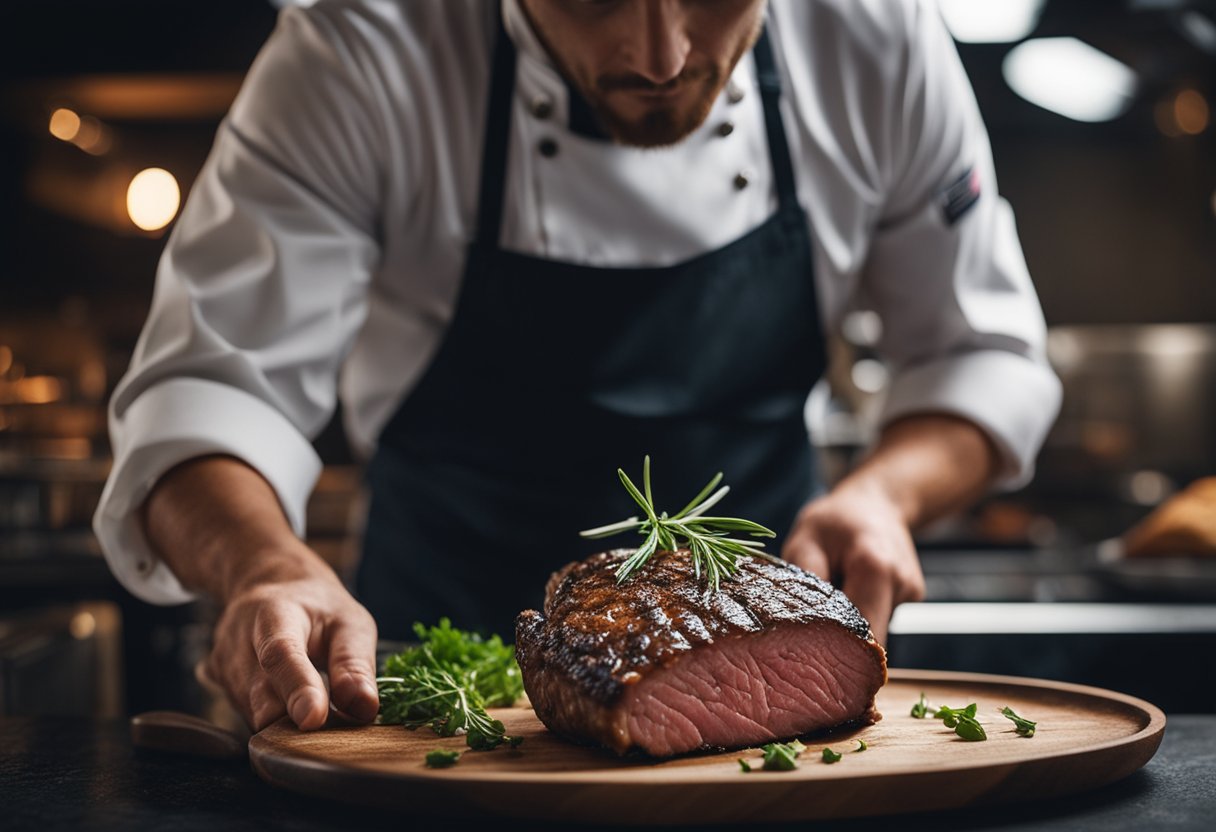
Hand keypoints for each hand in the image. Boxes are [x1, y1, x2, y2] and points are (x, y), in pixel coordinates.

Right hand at [206, 560, 379, 731]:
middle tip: (333, 726)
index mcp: (273, 612)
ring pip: (254, 714)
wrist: (270, 588)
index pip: (280, 654)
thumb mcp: (349, 621)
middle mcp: (236, 639)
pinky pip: (249, 717)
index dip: (298, 688)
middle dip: (295, 720)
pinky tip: (293, 703)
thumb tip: (363, 708)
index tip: (314, 718)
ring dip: (288, 722)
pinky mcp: (220, 686)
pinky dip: (276, 721)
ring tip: (317, 703)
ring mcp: (222, 665)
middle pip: (260, 695)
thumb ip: (355, 664)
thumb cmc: (317, 608)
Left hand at [781, 479, 924, 644]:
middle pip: (871, 640)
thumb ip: (805, 584)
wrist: (877, 501)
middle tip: (812, 639)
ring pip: (874, 628)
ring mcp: (910, 591)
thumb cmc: (835, 520)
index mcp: (875, 568)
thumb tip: (799, 626)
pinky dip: (861, 610)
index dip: (839, 657)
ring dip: (851, 623)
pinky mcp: (911, 596)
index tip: (815, 666)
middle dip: (843, 646)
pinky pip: (880, 615)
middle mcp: (900, 583)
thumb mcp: (806, 541)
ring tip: (836, 590)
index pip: (862, 634)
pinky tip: (853, 586)